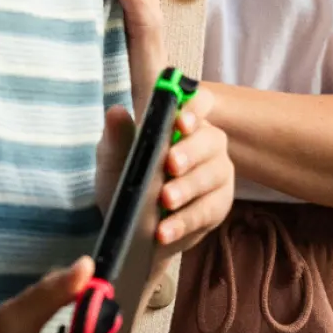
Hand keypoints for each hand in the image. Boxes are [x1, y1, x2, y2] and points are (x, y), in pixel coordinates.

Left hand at [112, 102, 235, 249]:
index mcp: (182, 122)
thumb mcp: (114, 159)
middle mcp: (206, 143)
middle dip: (190, 152)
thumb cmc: (126, 182)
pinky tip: (164, 230)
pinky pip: (208, 210)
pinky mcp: (219, 205)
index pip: (200, 102)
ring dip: (188, 188)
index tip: (180, 121)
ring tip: (164, 201)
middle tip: (170, 165)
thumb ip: (117, 136)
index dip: (194, 108)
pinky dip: (184, 220)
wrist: (130, 229)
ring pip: (213, 175)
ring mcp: (217, 173)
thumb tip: (116, 111)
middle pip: (210, 139)